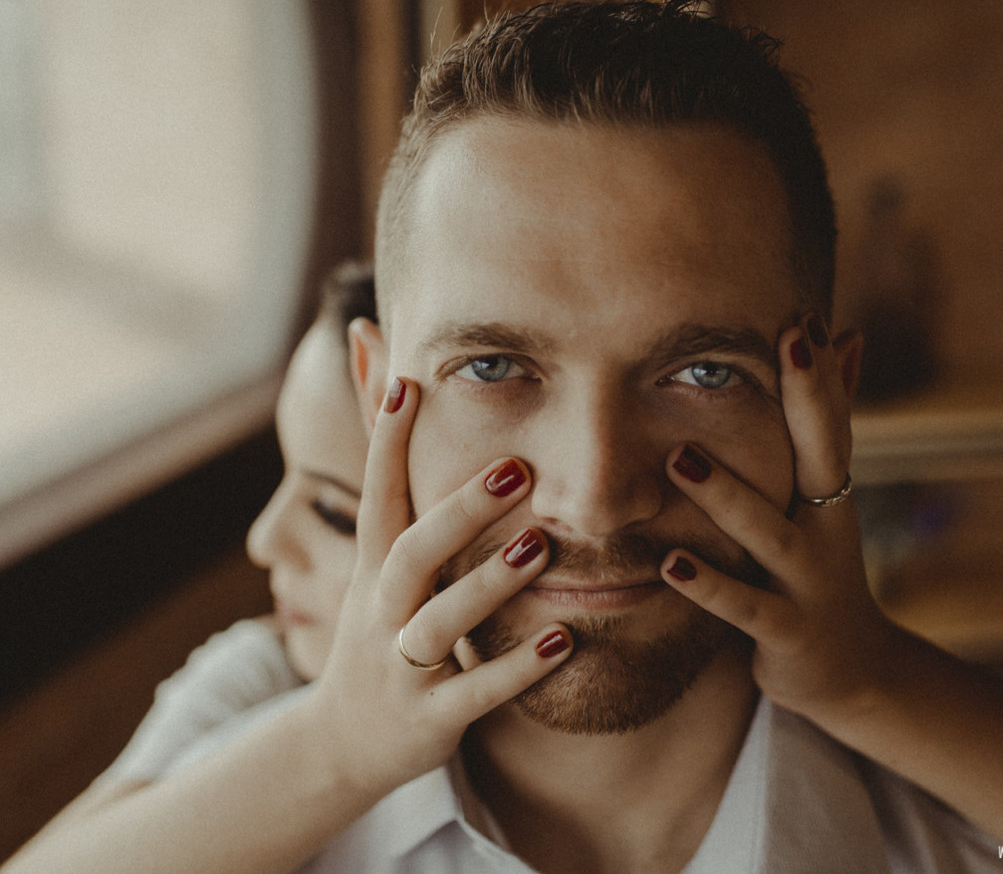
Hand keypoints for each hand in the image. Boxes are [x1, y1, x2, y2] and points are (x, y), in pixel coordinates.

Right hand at [307, 378, 572, 794]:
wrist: (342, 743)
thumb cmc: (377, 627)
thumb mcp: (374, 560)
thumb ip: (390, 478)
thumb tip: (369, 357)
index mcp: (375, 567)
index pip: (378, 492)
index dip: (388, 438)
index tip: (412, 380)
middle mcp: (381, 610)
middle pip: (413, 553)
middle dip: (460, 511)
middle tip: (517, 467)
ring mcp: (403, 665)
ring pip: (442, 623)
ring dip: (489, 585)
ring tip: (541, 547)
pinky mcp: (431, 716)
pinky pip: (476, 693)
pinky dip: (516, 669)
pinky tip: (564, 642)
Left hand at [660, 313, 896, 717]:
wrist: (852, 671)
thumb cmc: (819, 566)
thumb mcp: (827, 496)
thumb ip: (829, 423)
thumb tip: (852, 336)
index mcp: (830, 494)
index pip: (831, 424)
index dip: (822, 373)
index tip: (804, 318)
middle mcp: (828, 530)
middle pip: (822, 460)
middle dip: (807, 403)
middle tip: (783, 346)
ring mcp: (809, 583)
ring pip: (769, 533)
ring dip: (728, 496)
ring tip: (680, 457)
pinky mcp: (786, 632)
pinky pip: (743, 608)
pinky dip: (709, 586)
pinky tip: (668, 565)